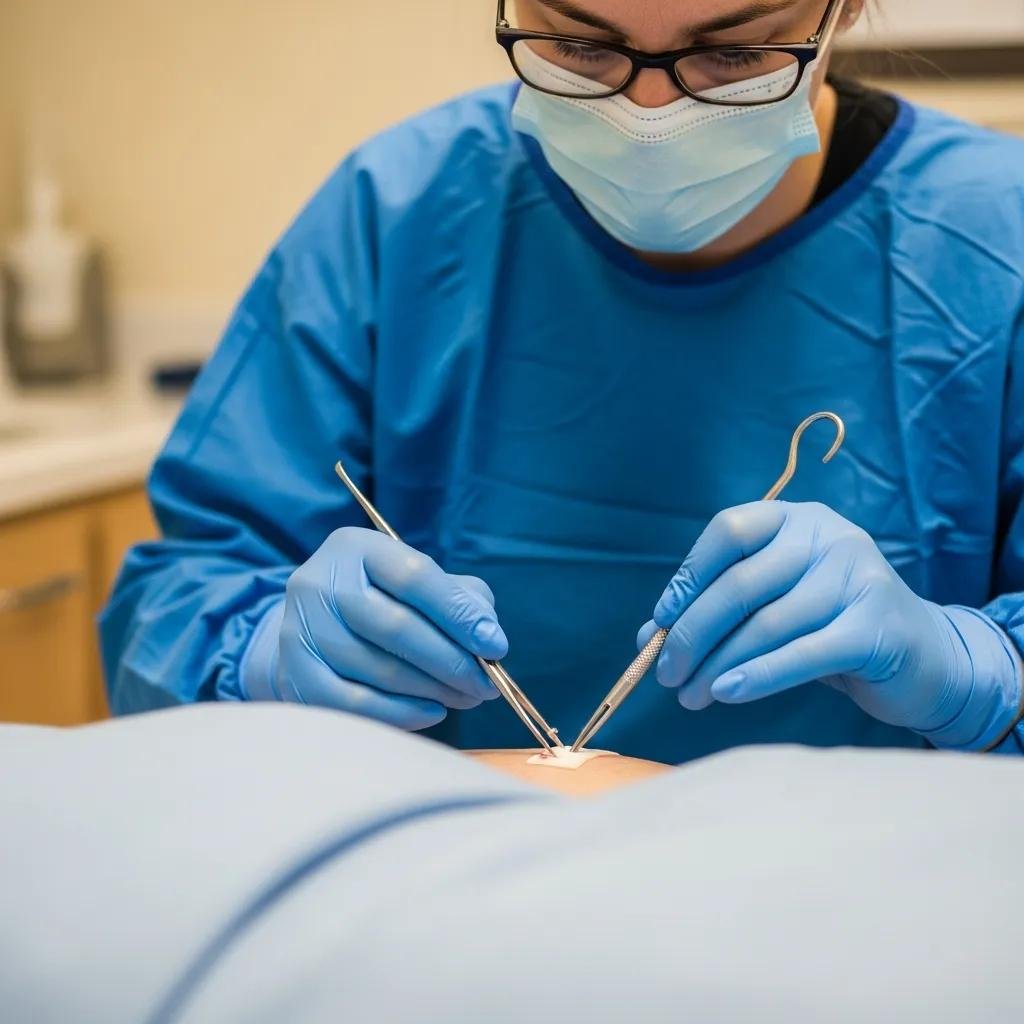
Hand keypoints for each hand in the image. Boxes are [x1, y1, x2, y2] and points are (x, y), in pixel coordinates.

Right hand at [274, 527, 506, 730]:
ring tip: (465, 698)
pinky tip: (432, 712)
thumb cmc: (385, 601)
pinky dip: (400, 713)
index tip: (495, 647)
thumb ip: (463, 598)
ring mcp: (300, 630)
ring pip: (378, 669)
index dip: (460, 614)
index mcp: (356, 548)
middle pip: (396, 628)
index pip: (415, 577)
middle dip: (452, 662)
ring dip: (433, 691)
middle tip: (487, 685)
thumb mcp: (422, 582)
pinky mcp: (294, 674)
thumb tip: (488, 637)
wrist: (316, 625)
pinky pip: (353, 704)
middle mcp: (319, 583)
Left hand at [640, 502, 1019, 747]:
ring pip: (767, 623)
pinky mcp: (877, 626)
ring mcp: (859, 577)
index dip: (688, 576)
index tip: (660, 623)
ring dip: (718, 664)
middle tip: (666, 675)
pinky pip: (803, 653)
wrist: (922, 657)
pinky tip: (726, 693)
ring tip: (690, 697)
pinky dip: (759, 675)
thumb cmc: (828, 626)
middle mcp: (829, 536)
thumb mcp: (771, 607)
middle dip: (694, 634)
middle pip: (740, 582)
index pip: (729, 530)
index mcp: (795, 519)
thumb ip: (714, 612)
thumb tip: (647, 639)